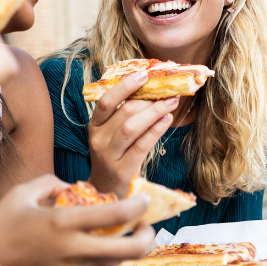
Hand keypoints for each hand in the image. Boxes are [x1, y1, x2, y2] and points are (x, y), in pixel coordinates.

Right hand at [0, 175, 155, 265]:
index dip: (141, 205)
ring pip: (116, 261)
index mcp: (63, 223)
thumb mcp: (19, 195)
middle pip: (132, 249)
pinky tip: (89, 248)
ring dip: (125, 247)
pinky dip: (99, 258)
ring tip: (120, 234)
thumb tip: (72, 186)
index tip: (146, 198)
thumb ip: (50, 183)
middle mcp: (73, 251)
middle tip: (146, 226)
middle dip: (148, 236)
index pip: (119, 214)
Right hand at [87, 73, 177, 196]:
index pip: (106, 101)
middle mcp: (98, 140)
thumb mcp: (110, 135)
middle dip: (148, 99)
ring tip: (172, 102)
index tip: (144, 74)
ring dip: (154, 111)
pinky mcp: (122, 170)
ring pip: (131, 127)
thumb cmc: (114, 157)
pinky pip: (141, 145)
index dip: (125, 86)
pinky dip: (156, 130)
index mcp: (94, 126)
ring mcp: (109, 156)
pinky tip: (167, 119)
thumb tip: (150, 89)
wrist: (105, 191)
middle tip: (168, 91)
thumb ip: (123, 115)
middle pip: (123, 112)